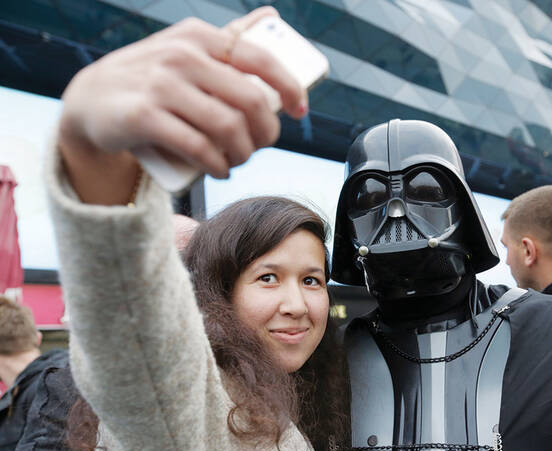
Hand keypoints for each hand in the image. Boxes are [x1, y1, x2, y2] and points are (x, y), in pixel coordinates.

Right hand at [58, 7, 306, 203]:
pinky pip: (198, 147)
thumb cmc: (152, 78)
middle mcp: (182, 55)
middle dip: (267, 132)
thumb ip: (228, 37)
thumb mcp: (186, 48)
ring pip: (227, 127)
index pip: (261, 59)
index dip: (290, 87)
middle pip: (250, 101)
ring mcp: (160, 85)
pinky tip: (220, 171)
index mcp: (200, 36)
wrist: (90, 101)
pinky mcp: (143, 117)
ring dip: (243, 154)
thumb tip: (272, 16)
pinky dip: (218, 166)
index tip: (299, 110)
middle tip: (261, 146)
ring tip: (238, 161)